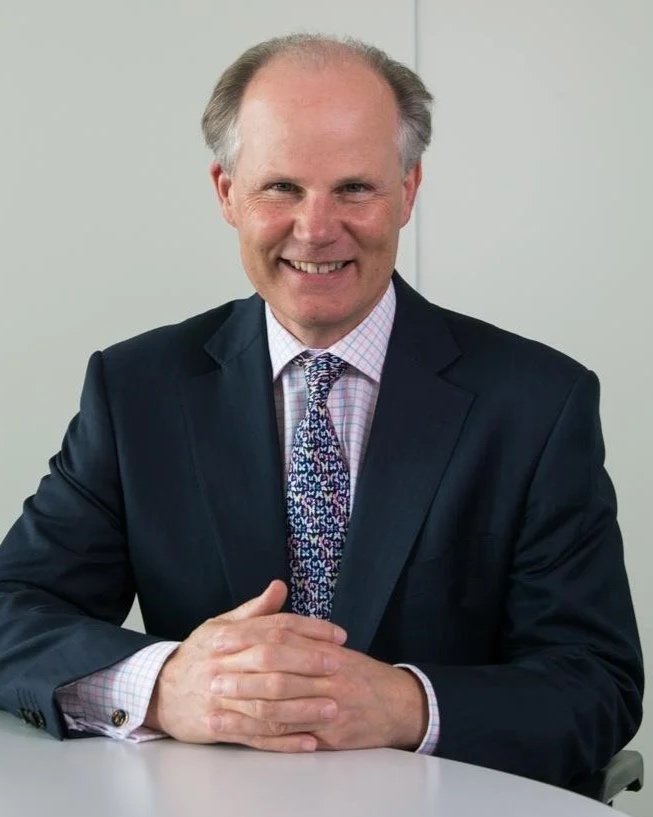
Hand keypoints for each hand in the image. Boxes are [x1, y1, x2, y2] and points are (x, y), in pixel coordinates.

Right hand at [145, 580, 346, 750]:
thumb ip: (254, 611)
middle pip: (271, 662)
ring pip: (266, 703)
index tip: (338, 636)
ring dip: (302, 708)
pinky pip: (256, 736)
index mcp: (228, 636)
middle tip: (339, 666)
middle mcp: (224, 665)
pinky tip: (310, 742)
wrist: (159, 691)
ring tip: (332, 708)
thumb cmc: (199, 655)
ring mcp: (221, 699)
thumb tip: (280, 586)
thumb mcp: (220, 626)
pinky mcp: (219, 727)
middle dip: (308, 664)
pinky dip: (284, 741)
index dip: (309, 630)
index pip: (275, 628)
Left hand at [213, 641, 428, 751]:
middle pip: (277, 667)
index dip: (247, 637)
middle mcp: (327, 672)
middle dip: (240, 670)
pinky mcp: (330, 732)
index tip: (219, 638)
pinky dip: (262, 733)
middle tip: (211, 672)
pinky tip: (240, 732)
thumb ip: (304, 635)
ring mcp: (329, 703)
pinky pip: (292, 733)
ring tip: (216, 701)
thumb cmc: (362, 676)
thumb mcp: (336, 650)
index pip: (280, 636)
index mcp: (324, 648)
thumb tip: (272, 615)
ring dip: (244, 702)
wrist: (400, 704)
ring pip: (280, 701)